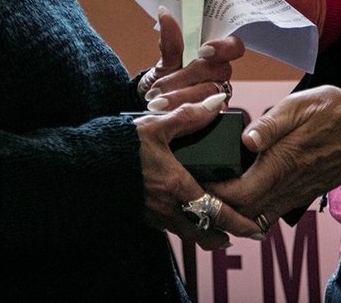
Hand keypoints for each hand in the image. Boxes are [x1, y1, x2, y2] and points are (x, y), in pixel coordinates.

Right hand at [135, 93, 263, 248]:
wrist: (84, 165)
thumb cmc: (121, 145)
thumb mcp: (157, 125)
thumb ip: (190, 116)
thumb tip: (217, 104)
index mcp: (178, 186)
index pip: (217, 212)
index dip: (238, 223)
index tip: (255, 230)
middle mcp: (168, 207)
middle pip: (203, 233)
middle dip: (222, 236)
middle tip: (237, 235)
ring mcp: (153, 214)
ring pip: (185, 232)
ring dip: (203, 232)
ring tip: (217, 230)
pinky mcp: (140, 214)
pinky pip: (169, 226)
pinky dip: (183, 225)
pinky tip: (184, 214)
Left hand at [137, 6, 243, 111]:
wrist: (155, 101)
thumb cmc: (166, 74)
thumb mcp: (166, 58)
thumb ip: (170, 40)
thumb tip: (164, 12)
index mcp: (215, 53)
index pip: (233, 46)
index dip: (223, 47)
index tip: (202, 51)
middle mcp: (221, 72)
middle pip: (218, 71)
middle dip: (187, 78)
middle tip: (160, 86)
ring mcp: (220, 94)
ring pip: (209, 94)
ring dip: (181, 98)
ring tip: (156, 101)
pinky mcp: (214, 115)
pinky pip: (205, 115)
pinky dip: (183, 113)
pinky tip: (166, 113)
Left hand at [211, 86, 340, 226]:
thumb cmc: (335, 112)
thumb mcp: (300, 106)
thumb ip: (270, 124)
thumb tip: (245, 138)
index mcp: (281, 164)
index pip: (237, 195)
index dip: (213, 193)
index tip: (197, 180)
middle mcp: (288, 186)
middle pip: (243, 212)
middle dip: (219, 204)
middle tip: (200, 185)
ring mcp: (297, 194)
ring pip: (258, 216)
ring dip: (236, 209)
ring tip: (218, 189)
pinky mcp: (305, 193)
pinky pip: (274, 211)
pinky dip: (255, 208)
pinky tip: (247, 189)